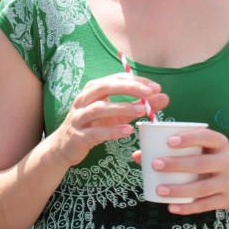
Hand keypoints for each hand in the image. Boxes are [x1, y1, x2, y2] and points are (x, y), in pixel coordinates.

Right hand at [52, 74, 167, 167]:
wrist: (64, 148)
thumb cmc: (93, 127)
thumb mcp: (117, 115)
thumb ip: (138, 106)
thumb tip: (164, 98)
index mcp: (92, 91)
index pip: (115, 79)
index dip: (136, 81)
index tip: (155, 87)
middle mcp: (83, 101)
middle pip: (105, 88)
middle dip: (128, 88)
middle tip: (150, 93)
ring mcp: (79, 118)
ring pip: (99, 109)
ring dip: (122, 107)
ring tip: (142, 110)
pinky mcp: (78, 136)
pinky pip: (95, 132)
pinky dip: (112, 131)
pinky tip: (127, 130)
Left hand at [131, 127, 228, 215]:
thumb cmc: (211, 159)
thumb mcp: (202, 150)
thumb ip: (174, 150)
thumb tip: (138, 155)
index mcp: (221, 144)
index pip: (208, 137)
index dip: (189, 138)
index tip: (168, 141)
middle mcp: (228, 162)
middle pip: (203, 164)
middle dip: (178, 164)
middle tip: (155, 164)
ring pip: (203, 188)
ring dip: (180, 190)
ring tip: (159, 190)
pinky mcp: (226, 200)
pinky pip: (206, 205)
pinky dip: (188, 207)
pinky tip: (172, 207)